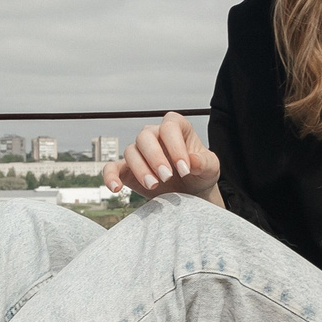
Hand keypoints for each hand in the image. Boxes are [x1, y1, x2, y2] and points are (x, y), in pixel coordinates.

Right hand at [103, 112, 220, 199]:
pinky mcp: (127, 169)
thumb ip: (204, 163)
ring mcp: (139, 152)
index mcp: (176, 127)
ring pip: (130, 151)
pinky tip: (116, 188)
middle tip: (167, 177)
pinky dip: (110, 176)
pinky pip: (112, 168)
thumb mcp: (211, 169)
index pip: (169, 127)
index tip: (185, 168)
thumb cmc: (201, 174)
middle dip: (155, 157)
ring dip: (140, 169)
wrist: (191, 194)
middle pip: (145, 136)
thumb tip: (192, 161)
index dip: (175, 146)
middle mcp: (154, 135)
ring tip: (154, 185)